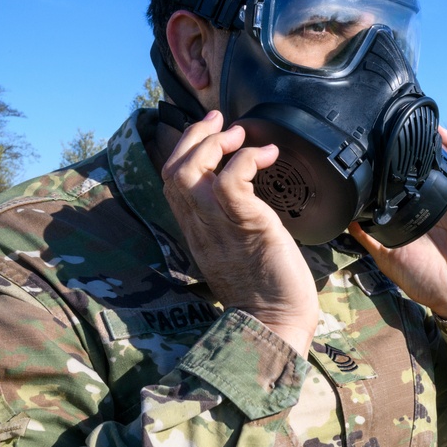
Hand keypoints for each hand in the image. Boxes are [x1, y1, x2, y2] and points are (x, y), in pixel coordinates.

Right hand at [161, 111, 318, 355]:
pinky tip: (267, 154)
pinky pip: (232, 181)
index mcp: (196, 232)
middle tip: (221, 122)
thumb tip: (245, 199)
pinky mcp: (245, 225)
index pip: (172, 182)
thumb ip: (231, 225)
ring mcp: (218, 225)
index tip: (209, 131)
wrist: (274, 324)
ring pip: (194, 171)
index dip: (185, 150)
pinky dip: (247, 159)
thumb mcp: (238, 251)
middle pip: (175, 170)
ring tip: (241, 135)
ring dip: (216, 143)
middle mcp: (199, 226)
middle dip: (195, 137)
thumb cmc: (266, 291)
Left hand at [350, 127, 446, 321]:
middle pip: (418, 165)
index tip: (369, 149)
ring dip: (428, 140)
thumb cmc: (426, 280)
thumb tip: (345, 216)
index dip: (386, 165)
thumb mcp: (387, 256)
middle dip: (406, 146)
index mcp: (411, 214)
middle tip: (386, 127)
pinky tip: (440, 132)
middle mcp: (431, 202)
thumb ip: (368, 235)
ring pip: (440, 159)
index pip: (398, 181)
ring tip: (410, 121)